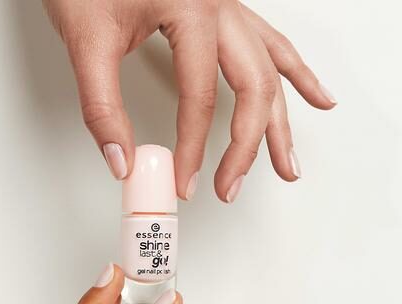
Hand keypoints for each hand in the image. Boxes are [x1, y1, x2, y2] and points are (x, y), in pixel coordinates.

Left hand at [43, 0, 336, 201]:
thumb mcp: (86, 42)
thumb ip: (102, 107)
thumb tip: (122, 161)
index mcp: (192, 10)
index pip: (201, 99)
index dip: (192, 150)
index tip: (184, 182)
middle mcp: (220, 6)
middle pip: (253, 87)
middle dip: (246, 147)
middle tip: (231, 187)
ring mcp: (229, 7)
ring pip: (271, 71)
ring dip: (281, 123)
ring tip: (288, 164)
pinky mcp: (225, 12)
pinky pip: (272, 46)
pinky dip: (294, 75)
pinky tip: (315, 97)